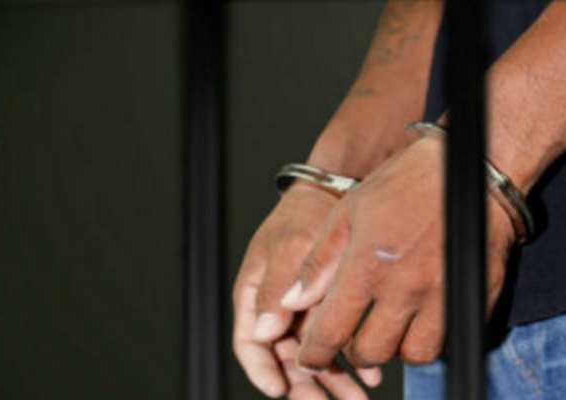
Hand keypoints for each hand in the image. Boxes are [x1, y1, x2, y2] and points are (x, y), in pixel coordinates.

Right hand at [232, 183, 380, 398]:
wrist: (332, 196)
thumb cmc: (302, 216)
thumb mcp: (286, 249)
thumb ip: (274, 291)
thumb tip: (261, 333)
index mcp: (254, 295)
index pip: (249, 344)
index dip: (262, 371)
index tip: (280, 389)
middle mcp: (277, 309)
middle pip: (283, 359)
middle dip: (303, 385)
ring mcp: (301, 311)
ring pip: (311, 356)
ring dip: (332, 380)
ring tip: (356, 398)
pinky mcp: (325, 308)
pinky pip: (335, 342)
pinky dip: (350, 360)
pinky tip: (369, 376)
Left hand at [281, 135, 514, 369]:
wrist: (466, 167)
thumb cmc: (403, 185)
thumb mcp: (347, 214)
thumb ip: (318, 263)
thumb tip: (291, 302)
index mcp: (367, 265)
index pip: (332, 331)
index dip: (315, 354)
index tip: (309, 359)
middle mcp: (405, 286)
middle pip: (373, 352)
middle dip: (355, 352)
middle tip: (352, 336)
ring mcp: (443, 295)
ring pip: (413, 355)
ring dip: (395, 348)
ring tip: (387, 326)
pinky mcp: (472, 296)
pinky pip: (448, 341)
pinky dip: (428, 339)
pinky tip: (418, 317)